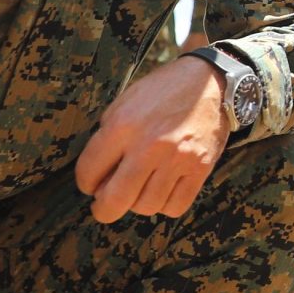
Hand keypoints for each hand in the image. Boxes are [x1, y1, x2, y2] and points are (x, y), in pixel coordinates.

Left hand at [76, 52, 231, 223]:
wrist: (208, 82)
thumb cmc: (162, 93)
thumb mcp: (123, 104)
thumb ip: (107, 138)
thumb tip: (98, 177)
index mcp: (123, 125)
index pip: (88, 172)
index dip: (85, 184)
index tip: (92, 184)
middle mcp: (149, 145)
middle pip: (115, 200)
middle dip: (103, 209)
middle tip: (104, 206)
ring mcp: (177, 159)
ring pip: (146, 207)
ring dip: (138, 203)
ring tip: (140, 189)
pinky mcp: (200, 168)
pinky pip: (175, 206)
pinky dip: (165, 205)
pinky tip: (162, 190)